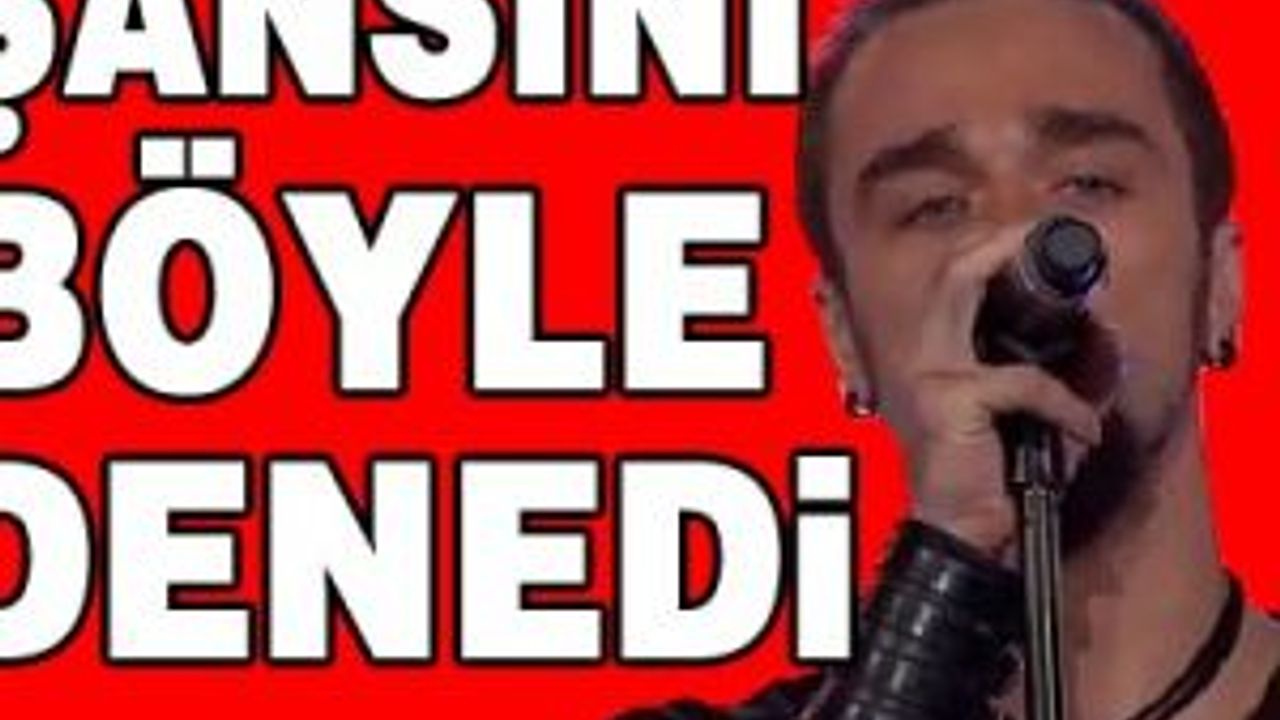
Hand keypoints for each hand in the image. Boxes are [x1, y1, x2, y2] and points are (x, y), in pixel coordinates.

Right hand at [889, 224, 1107, 555]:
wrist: (965, 533)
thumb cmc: (994, 476)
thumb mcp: (1032, 418)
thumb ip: (1060, 375)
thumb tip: (1105, 336)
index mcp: (939, 357)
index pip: (956, 282)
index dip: (994, 251)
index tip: (1038, 239)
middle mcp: (926, 357)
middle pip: (954, 271)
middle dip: (1002, 243)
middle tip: (1046, 236)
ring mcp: (932, 375)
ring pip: (972, 298)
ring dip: (1041, 307)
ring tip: (1087, 318)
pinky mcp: (950, 401)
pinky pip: (1025, 381)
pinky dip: (1066, 405)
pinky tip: (1083, 432)